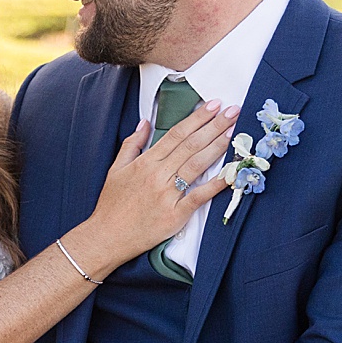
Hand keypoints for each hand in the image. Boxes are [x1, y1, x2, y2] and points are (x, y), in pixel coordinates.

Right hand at [73, 102, 236, 268]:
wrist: (107, 236)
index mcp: (145, 162)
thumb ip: (131, 144)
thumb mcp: (116, 169)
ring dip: (218, 146)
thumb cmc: (111, 206)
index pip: (176, 134)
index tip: (213, 105)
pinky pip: (199, 196)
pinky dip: (216, 184)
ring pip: (197, 165)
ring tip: (234, 132)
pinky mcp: (175, 214)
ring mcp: (167, 194)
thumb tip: (144, 123)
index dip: (197, 118)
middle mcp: (157, 175)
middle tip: (233, 111)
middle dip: (214, 126)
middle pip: (191, 145)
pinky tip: (230, 173)